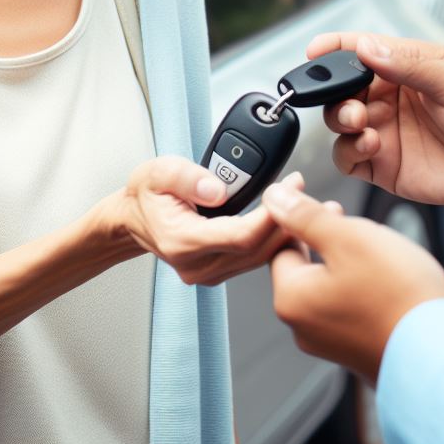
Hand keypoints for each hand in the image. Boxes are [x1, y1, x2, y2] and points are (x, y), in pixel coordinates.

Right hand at [118, 156, 302, 285]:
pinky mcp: (219, 270)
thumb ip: (187, 178)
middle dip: (288, 221)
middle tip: (308, 192)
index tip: (290, 188)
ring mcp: (208, 272)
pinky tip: (290, 221)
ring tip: (310, 205)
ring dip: (287, 232)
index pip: (239, 236)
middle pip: (256, 249)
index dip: (271, 214)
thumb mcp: (158, 172)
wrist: (132, 218)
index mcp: (182, 241)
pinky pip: (254, 258)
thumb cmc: (147, 195)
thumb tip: (218, 189)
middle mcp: (197, 264)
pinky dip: (275, 240)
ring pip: (259, 258)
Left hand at [263, 181, 443, 383]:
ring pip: (343, 285)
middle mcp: (307, 328)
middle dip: (338, 242)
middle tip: (363, 228)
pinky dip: (385, 292)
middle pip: (313, 266)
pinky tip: (410, 285)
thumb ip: (304, 215)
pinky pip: (367, 310)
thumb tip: (273, 197)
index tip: (330, 204)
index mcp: (292, 299)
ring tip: (395, 257)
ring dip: (365, 265)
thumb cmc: (398, 297)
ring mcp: (337, 345)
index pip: (283, 245)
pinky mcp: (365, 353)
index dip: (304, 218)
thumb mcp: (346, 237)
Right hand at [309, 32, 443, 205]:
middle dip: (333, 93)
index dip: (330, 48)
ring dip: (340, 120)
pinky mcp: (381, 163)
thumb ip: (409, 64)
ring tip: (362, 124)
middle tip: (354, 105)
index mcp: (399, 67)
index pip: (355, 50)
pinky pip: (346, 157)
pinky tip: (371, 145)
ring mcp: (380, 129)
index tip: (313, 52)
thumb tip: (366, 48)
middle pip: (336, 88)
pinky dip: (348, 151)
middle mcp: (384, 97)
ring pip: (336, 121)